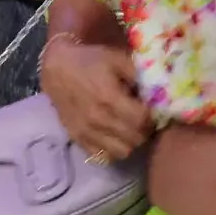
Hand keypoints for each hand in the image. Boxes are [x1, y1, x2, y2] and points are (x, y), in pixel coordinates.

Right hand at [40, 38, 149, 161]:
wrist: (56, 68)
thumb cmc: (89, 61)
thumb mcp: (117, 58)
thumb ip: (140, 74)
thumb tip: (159, 91)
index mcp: (109, 98)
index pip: (143, 120)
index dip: (152, 116)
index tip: (152, 109)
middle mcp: (98, 119)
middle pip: (136, 138)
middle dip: (145, 129)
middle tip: (143, 119)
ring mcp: (87, 131)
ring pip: (122, 151)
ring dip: (131, 141)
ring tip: (130, 128)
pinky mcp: (78, 138)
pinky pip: (104, 156)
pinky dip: (113, 149)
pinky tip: (115, 135)